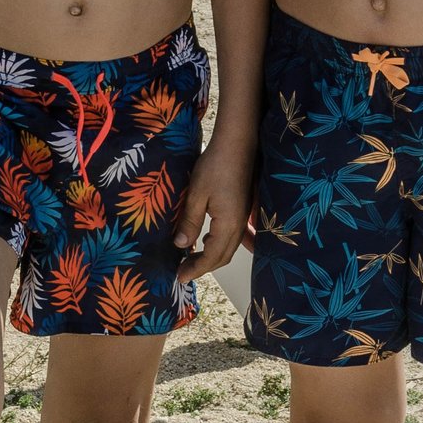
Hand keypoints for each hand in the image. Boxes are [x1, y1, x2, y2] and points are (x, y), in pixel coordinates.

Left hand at [174, 137, 253, 282]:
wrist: (238, 144)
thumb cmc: (216, 166)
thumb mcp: (196, 195)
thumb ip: (189, 222)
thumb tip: (181, 246)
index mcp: (228, 225)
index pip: (212, 257)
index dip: (195, 269)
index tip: (179, 278)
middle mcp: (240, 226)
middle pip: (223, 256)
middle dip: (202, 267)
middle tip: (182, 271)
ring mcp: (244, 218)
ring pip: (229, 247)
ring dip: (211, 256)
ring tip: (191, 258)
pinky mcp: (243, 210)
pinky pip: (233, 236)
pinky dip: (219, 244)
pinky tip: (206, 240)